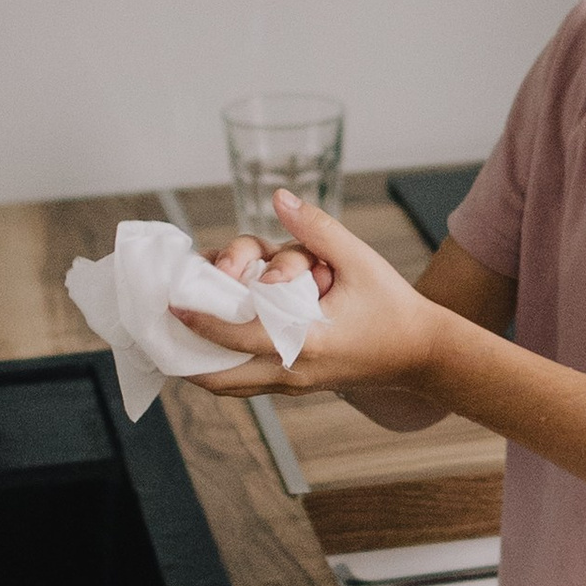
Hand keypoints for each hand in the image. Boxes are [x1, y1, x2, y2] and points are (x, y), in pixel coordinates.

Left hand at [176, 188, 441, 394]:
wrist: (423, 354)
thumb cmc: (393, 306)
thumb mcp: (359, 260)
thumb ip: (317, 229)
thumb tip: (280, 198)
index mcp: (306, 341)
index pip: (238, 335)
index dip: (200, 321)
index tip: (173, 305)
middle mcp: (294, 371)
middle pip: (223, 380)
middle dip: (186, 360)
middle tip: (162, 332)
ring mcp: (296, 385)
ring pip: (234, 387)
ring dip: (204, 366)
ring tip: (179, 339)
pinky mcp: (301, 386)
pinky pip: (251, 384)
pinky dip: (228, 367)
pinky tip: (213, 346)